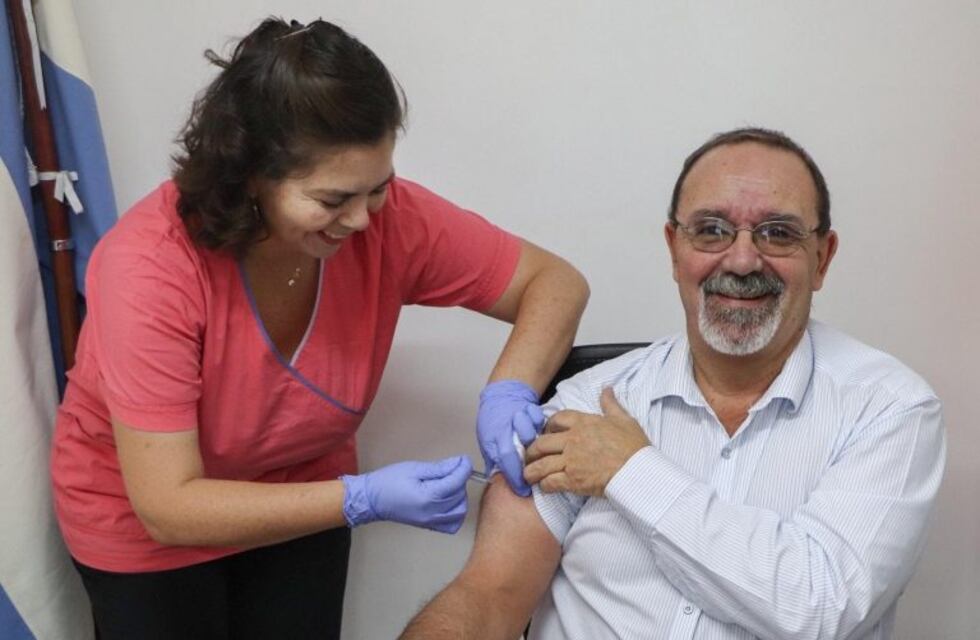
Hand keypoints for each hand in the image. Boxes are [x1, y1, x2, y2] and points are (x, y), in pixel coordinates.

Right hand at [341, 456, 472, 532]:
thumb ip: (439, 468)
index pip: (456, 482)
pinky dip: (456, 513)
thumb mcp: (414, 469)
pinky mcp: (429, 526)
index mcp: (428, 497)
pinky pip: (452, 525)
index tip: (464, 459)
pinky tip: (448, 501)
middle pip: (459, 496)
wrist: (372, 500)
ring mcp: (431, 522)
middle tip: (451, 469)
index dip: (464, 468)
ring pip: (460, 511)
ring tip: (449, 485)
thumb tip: (459, 463)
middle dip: (460, 480)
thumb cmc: (389, 481)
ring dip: (460, 496)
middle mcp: (432, 512)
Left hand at [476, 380, 545, 496]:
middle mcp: (505, 426)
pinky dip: (539, 426)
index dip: (515, 476)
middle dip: (527, 463)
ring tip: (533, 448)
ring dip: (532, 442)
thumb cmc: (494, 422)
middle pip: (519, 447)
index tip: (522, 488)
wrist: (501, 397)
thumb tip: (497, 483)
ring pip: (529, 433)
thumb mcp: (487, 442)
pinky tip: (539, 431)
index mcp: (492, 437)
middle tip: (532, 472)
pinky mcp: (530, 409)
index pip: (505, 459)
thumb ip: (494, 461)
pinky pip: (538, 419)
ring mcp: (518, 416)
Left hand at [524, 388, 649, 495]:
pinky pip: (551, 482)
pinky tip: (544, 487)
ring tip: (528, 476)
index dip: (548, 426)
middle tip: (530, 457)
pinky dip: (545, 486)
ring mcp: (571, 460)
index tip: (546, 433)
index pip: (557, 419)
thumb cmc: (634, 446)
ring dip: (531, 471)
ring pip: (541, 465)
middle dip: (531, 451)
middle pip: (541, 443)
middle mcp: (573, 440)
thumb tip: (607, 389)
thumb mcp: (624, 419)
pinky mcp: (573, 480)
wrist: (639, 470)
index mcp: (584, 423)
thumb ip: (611, 404)